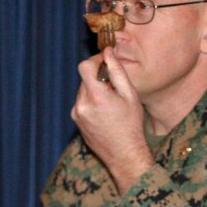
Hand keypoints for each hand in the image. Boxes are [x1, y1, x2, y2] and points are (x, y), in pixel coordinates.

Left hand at [72, 47, 153, 192]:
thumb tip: (107, 52)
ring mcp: (76, 114)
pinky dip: (91, 101)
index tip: (106, 63)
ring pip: (83, 90)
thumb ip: (117, 71)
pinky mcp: (75, 120)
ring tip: (111, 103)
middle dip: (98, 78)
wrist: (123, 154)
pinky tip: (105, 112)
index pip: (84, 66)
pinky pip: (81, 102)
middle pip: (85, 78)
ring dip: (95, 90)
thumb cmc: (131, 124)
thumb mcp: (129, 94)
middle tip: (115, 88)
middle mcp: (81, 105)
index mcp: (95, 97)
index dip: (95, 60)